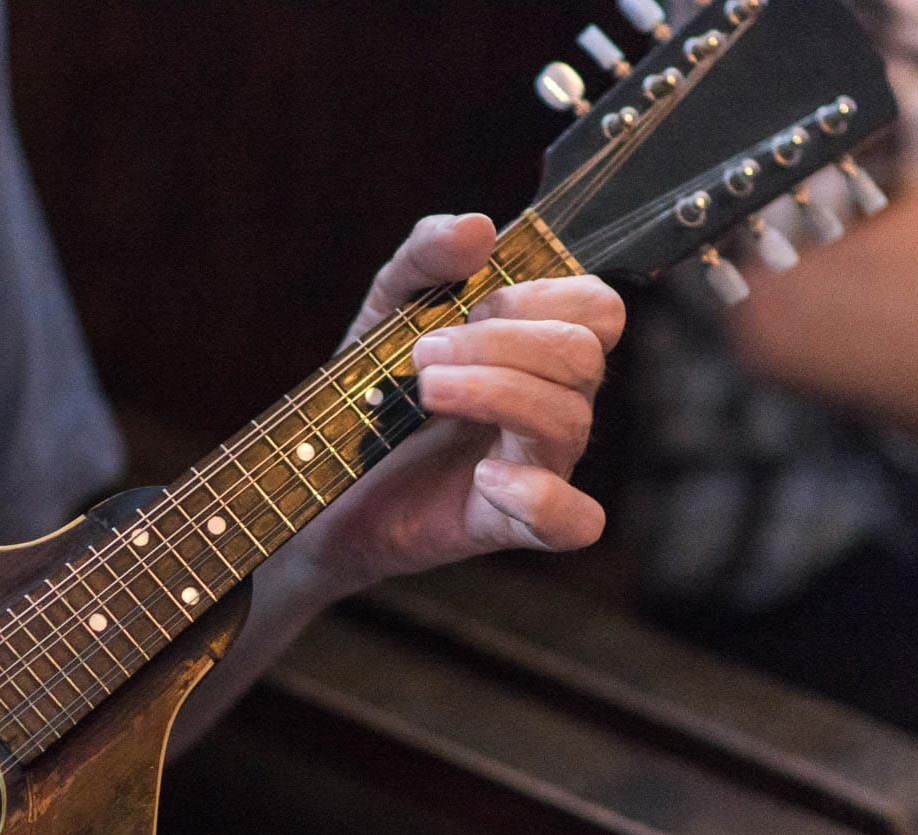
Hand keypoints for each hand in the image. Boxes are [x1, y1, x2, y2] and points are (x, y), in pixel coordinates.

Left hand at [293, 213, 624, 592]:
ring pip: (569, 420)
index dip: (539, 297)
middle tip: (423, 356)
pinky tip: (484, 475)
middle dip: (499, 344)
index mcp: (538, 349)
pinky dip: (539, 495)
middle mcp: (553, 404)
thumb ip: (427, 257)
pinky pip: (575, 521)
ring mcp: (540, 466)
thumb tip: (480, 227)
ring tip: (425, 392)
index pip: (598, 309)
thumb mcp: (386, 308)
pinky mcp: (513, 524)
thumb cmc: (370, 390)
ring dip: (493, 393)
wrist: (320, 475)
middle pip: (583, 358)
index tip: (471, 305)